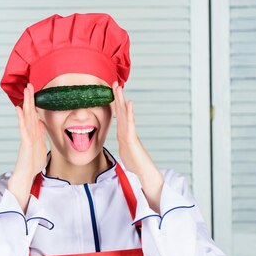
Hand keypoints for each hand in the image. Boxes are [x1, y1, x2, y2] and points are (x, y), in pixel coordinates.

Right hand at [8, 84, 47, 211]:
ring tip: (25, 92)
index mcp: (34, 133)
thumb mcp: (40, 147)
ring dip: (26, 104)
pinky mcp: (25, 144)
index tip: (34, 91)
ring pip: (26, 117)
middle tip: (29, 85)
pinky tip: (19, 110)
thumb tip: (41, 124)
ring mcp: (26, 137)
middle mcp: (29, 133)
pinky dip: (21, 119)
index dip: (34, 103)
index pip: (34, 114)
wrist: (25, 176)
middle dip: (30, 98)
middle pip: (29, 112)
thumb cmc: (31, 164)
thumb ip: (40, 135)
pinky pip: (23, 129)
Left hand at [112, 82, 162, 210]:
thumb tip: (120, 140)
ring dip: (121, 100)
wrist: (144, 173)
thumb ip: (122, 142)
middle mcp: (127, 130)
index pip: (118, 115)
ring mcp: (130, 133)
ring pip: (125, 114)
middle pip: (121, 110)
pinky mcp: (132, 139)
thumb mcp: (124, 150)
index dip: (114, 103)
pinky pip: (130, 124)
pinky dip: (129, 113)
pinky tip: (129, 103)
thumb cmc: (135, 163)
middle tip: (114, 83)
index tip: (111, 92)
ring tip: (119, 88)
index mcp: (123, 133)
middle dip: (117, 96)